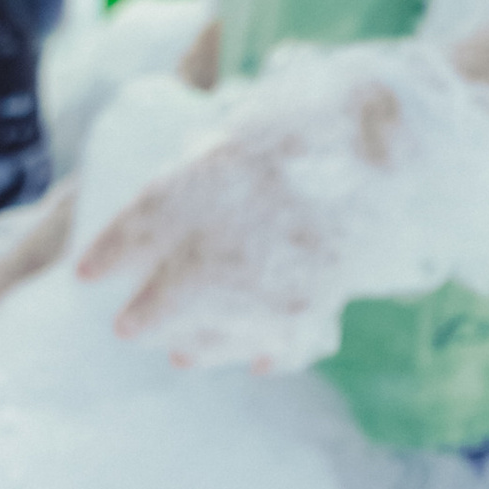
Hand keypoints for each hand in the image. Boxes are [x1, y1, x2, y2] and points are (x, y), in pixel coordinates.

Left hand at [74, 80, 401, 362]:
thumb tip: (190, 178)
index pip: (143, 222)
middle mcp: (232, 237)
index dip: (112, 251)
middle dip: (146, 316)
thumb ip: (216, 159)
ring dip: (198, 346)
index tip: (86, 275)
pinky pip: (282, 342)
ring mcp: (272, 281)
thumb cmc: (322, 126)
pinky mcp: (311, 307)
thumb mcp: (253, 128)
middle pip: (169, 296)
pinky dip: (269, 354)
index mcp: (210, 180)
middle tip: (128, 328)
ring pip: (216, 331)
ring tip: (184, 356)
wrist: (402, 149)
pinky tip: (258, 362)